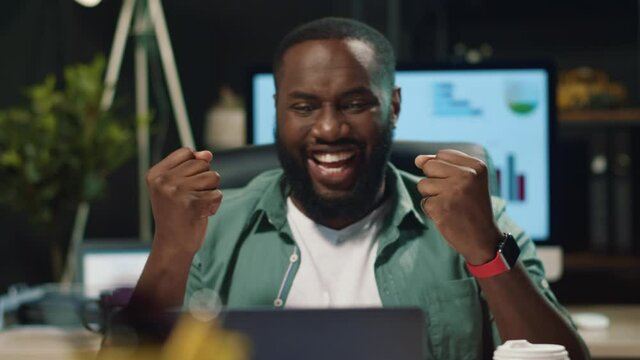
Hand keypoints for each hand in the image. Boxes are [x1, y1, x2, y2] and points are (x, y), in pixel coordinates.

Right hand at [146, 147, 221, 253]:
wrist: (173, 244)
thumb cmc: (176, 213)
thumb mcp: (176, 186)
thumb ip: (190, 166)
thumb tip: (207, 153)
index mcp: (155, 174)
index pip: (186, 152)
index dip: (193, 168)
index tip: (182, 186)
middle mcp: (164, 181)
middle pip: (202, 164)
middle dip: (203, 180)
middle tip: (189, 199)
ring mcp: (178, 192)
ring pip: (213, 177)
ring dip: (210, 192)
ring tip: (195, 205)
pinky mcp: (194, 204)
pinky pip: (218, 194)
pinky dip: (214, 205)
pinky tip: (201, 214)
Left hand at [415, 149, 501, 264]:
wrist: (483, 239)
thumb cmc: (472, 208)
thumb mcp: (468, 181)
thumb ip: (443, 166)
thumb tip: (418, 159)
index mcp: (477, 166)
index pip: (442, 154)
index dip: (442, 170)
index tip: (458, 185)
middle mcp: (467, 175)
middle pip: (429, 166)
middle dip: (434, 181)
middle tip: (452, 196)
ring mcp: (453, 191)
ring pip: (423, 184)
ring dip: (431, 196)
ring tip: (450, 206)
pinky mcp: (441, 206)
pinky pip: (424, 202)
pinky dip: (431, 210)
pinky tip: (447, 216)